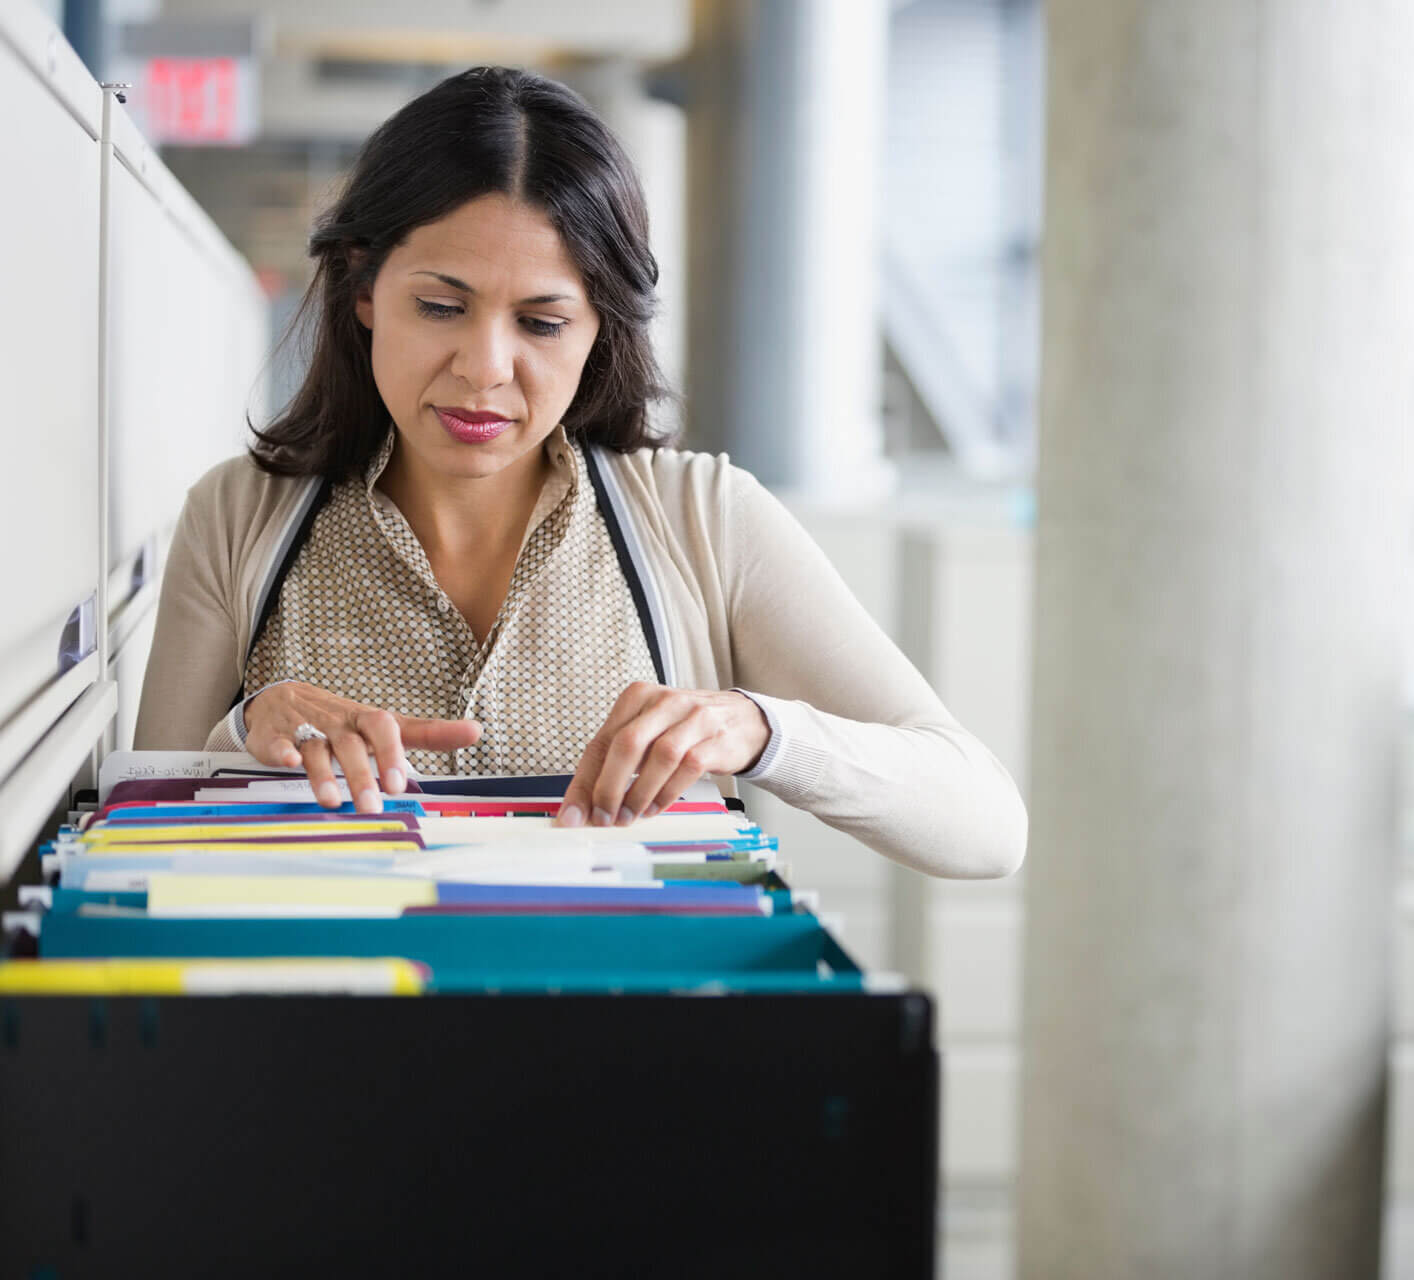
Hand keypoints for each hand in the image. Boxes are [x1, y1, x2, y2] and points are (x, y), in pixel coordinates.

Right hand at [244, 682, 481, 813]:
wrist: (283, 700)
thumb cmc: (345, 721)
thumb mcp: (386, 726)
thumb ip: (428, 732)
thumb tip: (476, 731)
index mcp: (367, 721)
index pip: (385, 729)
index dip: (392, 753)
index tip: (401, 781)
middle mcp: (339, 724)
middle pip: (352, 746)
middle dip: (362, 774)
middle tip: (374, 804)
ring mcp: (306, 730)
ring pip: (316, 749)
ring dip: (324, 774)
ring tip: (334, 802)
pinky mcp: (276, 737)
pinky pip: (278, 744)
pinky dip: (283, 753)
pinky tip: (290, 763)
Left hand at [554, 683, 769, 827]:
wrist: (742, 721)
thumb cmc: (684, 730)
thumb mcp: (647, 734)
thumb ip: (615, 762)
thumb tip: (583, 806)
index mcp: (637, 697)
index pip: (601, 742)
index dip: (584, 783)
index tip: (572, 815)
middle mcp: (664, 702)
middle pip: (627, 744)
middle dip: (609, 788)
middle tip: (602, 818)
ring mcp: (693, 718)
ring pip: (659, 757)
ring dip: (639, 794)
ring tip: (629, 816)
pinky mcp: (715, 739)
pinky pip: (687, 768)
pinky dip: (666, 794)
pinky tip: (654, 808)